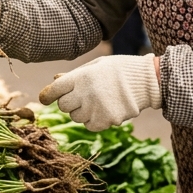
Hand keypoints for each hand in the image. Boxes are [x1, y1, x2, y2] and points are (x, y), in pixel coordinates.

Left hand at [39, 54, 161, 131]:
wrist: (147, 80)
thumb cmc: (119, 69)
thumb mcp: (96, 65)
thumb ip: (75, 75)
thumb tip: (55, 79)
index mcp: (81, 77)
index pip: (54, 90)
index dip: (47, 95)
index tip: (45, 98)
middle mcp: (85, 93)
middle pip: (64, 106)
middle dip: (70, 102)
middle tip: (83, 96)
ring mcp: (95, 108)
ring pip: (76, 117)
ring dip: (82, 112)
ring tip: (98, 101)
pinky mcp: (106, 121)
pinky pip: (89, 126)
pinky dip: (94, 121)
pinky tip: (105, 110)